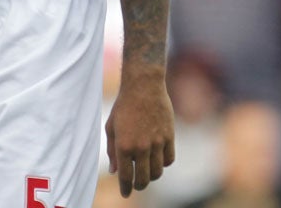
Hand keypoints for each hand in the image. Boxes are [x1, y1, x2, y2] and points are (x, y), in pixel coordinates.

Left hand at [104, 70, 174, 196]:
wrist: (143, 86)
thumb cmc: (124, 106)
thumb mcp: (111, 128)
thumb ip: (112, 151)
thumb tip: (115, 171)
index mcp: (124, 146)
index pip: (126, 177)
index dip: (125, 189)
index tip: (125, 193)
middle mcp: (141, 147)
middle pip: (144, 179)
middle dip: (139, 185)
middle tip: (137, 184)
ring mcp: (157, 142)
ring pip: (158, 172)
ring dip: (152, 175)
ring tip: (148, 171)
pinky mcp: (169, 136)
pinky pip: (169, 159)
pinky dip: (164, 163)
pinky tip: (158, 158)